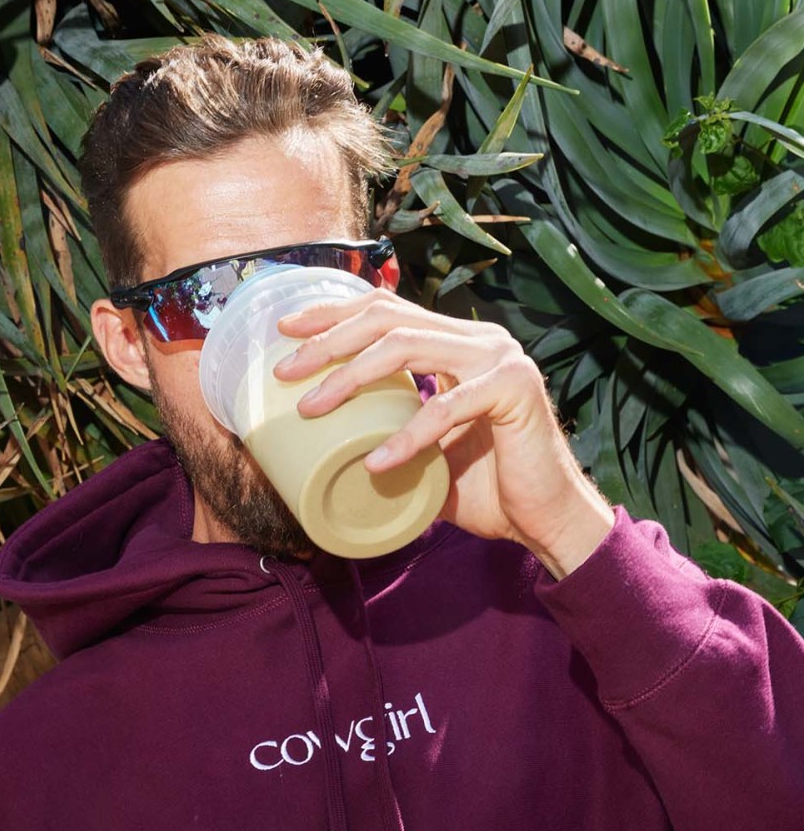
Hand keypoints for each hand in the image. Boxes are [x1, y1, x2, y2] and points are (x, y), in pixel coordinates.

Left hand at [274, 288, 615, 578]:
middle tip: (285, 372)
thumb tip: (322, 437)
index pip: (387, 310)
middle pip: (388, 319)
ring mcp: (499, 358)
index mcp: (458, 343)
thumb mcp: (425, 451)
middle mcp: (480, 339)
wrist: (546, 520)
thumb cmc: (486, 490)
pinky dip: (406, 438)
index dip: (333, 313)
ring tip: (312, 409)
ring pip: (408, 347)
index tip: (285, 330)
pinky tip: (376, 463)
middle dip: (328, 341)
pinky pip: (445, 408)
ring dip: (350, 377)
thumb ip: (389, 429)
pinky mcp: (514, 389)